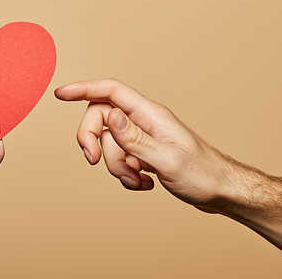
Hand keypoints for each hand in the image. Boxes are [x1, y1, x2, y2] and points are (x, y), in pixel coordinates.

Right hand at [55, 79, 237, 212]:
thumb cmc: (204, 175)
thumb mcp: (168, 160)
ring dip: (116, 167)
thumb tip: (110, 116)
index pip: (111, 91)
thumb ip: (136, 139)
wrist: (221, 191)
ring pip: (109, 144)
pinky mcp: (144, 153)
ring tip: (139, 181)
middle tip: (93, 162)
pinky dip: (126, 175)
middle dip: (93, 141)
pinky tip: (145, 184)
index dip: (83, 88)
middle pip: (101, 118)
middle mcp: (144, 121)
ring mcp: (143, 137)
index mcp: (150, 115)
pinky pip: (120, 158)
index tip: (60, 94)